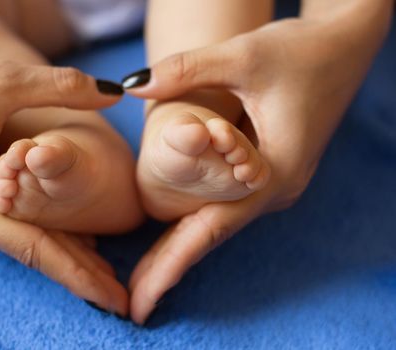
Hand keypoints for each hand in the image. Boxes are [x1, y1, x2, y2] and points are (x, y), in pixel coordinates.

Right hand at [0, 31, 128, 314]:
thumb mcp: (1, 81)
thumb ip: (61, 88)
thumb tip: (114, 91)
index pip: (34, 248)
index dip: (79, 275)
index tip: (115, 301)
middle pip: (32, 248)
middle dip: (79, 272)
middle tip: (121, 298)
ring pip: (26, 233)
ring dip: (66, 250)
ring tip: (106, 273)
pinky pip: (16, 216)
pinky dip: (49, 227)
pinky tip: (77, 236)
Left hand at [124, 12, 390, 322]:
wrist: (346, 43)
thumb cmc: (303, 49)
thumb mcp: (243, 56)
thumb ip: (185, 71)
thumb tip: (131, 86)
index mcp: (273, 171)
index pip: (211, 230)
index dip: (171, 266)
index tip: (140, 302)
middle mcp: (276, 188)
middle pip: (213, 236)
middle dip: (170, 270)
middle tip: (133, 305)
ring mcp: (275, 183)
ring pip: (219, 224)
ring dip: (182, 249)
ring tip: (143, 279)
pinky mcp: (270, 171)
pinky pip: (227, 207)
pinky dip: (197, 225)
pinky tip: (173, 237)